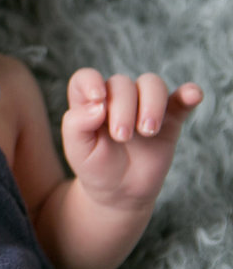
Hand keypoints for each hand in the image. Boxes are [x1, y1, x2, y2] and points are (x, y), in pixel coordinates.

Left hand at [61, 69, 202, 210]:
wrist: (120, 190)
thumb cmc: (94, 166)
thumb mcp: (77, 149)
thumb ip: (77, 124)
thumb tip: (98, 104)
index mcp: (88, 102)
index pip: (86, 78)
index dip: (91, 81)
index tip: (98, 99)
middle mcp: (116, 98)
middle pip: (122, 83)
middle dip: (123, 109)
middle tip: (122, 138)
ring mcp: (143, 106)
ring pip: (151, 84)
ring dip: (152, 104)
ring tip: (147, 131)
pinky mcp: (169, 119)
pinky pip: (181, 100)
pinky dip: (188, 94)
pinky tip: (193, 95)